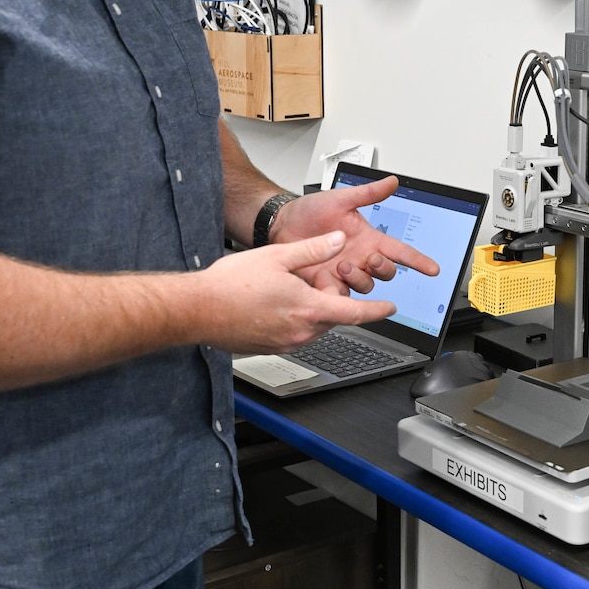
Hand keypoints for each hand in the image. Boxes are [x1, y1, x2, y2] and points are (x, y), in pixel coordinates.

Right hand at [194, 232, 396, 353]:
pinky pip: (293, 335)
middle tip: (323, 285)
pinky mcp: (270, 348)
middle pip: (333, 319)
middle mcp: (301, 331)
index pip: (355, 313)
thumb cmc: (230, 285)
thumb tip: (337, 240)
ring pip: (313, 328)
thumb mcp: (277, 256)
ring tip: (294, 292)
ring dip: (314, 312)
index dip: (377, 311)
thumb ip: (312, 250)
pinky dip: (294, 321)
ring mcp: (285, 343)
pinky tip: (274, 305)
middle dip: (336, 304)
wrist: (197, 310)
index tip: (391, 309)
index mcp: (309, 308)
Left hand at [268, 177, 441, 292]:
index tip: (433, 269)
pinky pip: (341, 296)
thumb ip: (368, 193)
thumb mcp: (341, 199)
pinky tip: (328, 279)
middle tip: (369, 258)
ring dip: (358, 278)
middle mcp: (360, 258)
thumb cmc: (310, 211)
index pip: (400, 251)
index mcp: (368, 239)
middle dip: (383, 267)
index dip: (418, 260)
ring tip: (340, 265)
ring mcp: (344, 273)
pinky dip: (337, 291)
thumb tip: (392, 182)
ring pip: (366, 286)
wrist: (281, 224)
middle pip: (386, 272)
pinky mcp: (327, 284)